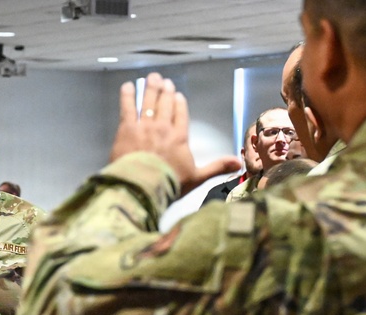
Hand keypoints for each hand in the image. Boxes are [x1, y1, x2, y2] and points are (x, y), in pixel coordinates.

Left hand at [111, 75, 240, 195]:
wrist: (143, 185)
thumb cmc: (170, 183)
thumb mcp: (197, 177)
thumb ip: (216, 167)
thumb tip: (239, 164)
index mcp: (180, 136)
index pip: (180, 114)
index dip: (178, 103)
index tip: (177, 95)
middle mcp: (163, 127)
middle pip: (165, 104)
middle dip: (165, 91)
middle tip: (164, 81)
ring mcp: (144, 126)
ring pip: (148, 102)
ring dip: (150, 89)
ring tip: (151, 78)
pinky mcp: (126, 129)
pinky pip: (127, 107)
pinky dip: (127, 96)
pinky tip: (127, 86)